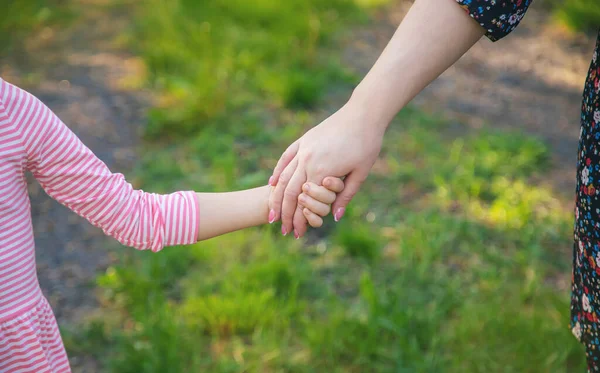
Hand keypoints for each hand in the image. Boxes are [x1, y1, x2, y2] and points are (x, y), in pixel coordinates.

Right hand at [268, 102, 385, 237]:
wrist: (363, 113)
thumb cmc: (366, 143)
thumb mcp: (361, 173)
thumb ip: (346, 196)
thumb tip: (334, 218)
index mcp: (322, 171)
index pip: (304, 202)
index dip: (299, 220)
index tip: (296, 234)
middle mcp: (308, 160)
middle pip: (289, 192)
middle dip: (284, 213)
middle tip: (281, 229)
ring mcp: (303, 149)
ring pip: (283, 177)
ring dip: (276, 197)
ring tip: (272, 213)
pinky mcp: (304, 140)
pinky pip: (286, 158)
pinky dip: (277, 172)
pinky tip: (271, 184)